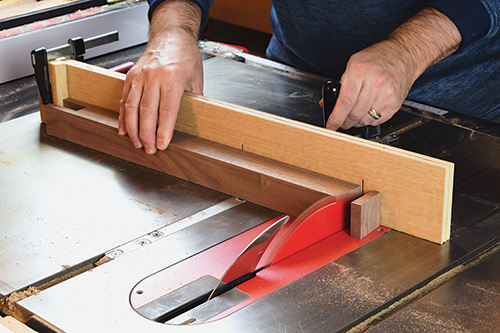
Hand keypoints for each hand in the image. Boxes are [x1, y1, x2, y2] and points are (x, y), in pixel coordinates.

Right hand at [118, 0, 201, 153]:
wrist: (171, 34)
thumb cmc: (185, 55)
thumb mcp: (196, 78)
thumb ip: (193, 100)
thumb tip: (192, 121)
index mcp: (173, 78)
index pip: (167, 111)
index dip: (163, 131)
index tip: (162, 145)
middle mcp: (154, 76)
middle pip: (147, 112)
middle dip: (147, 134)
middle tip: (149, 149)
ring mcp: (140, 75)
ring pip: (132, 107)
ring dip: (132, 129)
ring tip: (137, 143)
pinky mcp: (131, 76)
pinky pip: (125, 99)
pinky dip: (123, 116)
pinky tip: (124, 129)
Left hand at [326, 40, 414, 129]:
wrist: (403, 54)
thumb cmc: (377, 58)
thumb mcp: (353, 64)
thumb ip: (341, 84)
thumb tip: (328, 102)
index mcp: (359, 71)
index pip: (345, 102)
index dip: (336, 118)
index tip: (330, 125)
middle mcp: (374, 83)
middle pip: (355, 113)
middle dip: (345, 122)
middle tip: (341, 122)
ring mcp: (387, 94)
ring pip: (366, 119)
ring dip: (357, 122)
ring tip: (354, 116)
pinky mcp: (395, 102)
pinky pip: (379, 120)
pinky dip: (370, 120)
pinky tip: (367, 112)